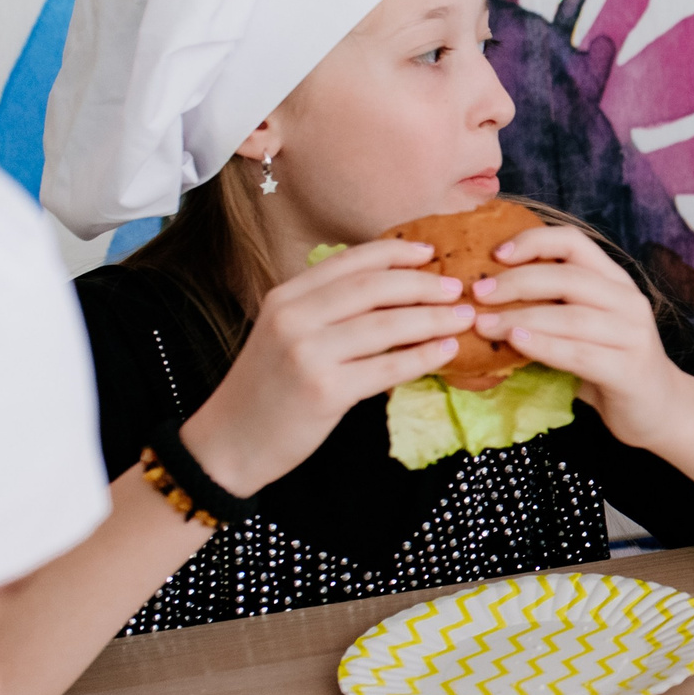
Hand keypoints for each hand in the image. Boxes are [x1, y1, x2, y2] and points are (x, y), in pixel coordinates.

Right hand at [181, 241, 476, 494]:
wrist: (229, 442)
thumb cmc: (268, 387)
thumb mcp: (286, 333)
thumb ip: (328, 308)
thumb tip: (395, 290)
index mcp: (286, 296)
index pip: (350, 262)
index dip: (395, 253)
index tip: (431, 252)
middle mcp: (294, 317)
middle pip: (374, 288)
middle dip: (423, 284)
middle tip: (458, 288)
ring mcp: (307, 353)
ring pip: (386, 326)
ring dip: (433, 319)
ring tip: (463, 318)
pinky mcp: (324, 390)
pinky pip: (387, 368)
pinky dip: (423, 357)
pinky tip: (446, 352)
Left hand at [467, 225, 693, 452]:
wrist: (661, 409)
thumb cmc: (610, 364)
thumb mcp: (584, 326)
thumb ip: (552, 306)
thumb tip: (487, 296)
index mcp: (615, 282)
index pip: (575, 242)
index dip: (533, 242)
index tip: (495, 255)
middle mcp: (628, 301)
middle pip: (568, 277)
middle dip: (516, 282)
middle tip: (478, 294)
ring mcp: (633, 335)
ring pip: (571, 316)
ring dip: (521, 317)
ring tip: (484, 325)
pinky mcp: (630, 369)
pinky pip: (579, 353)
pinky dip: (544, 346)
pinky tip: (516, 342)